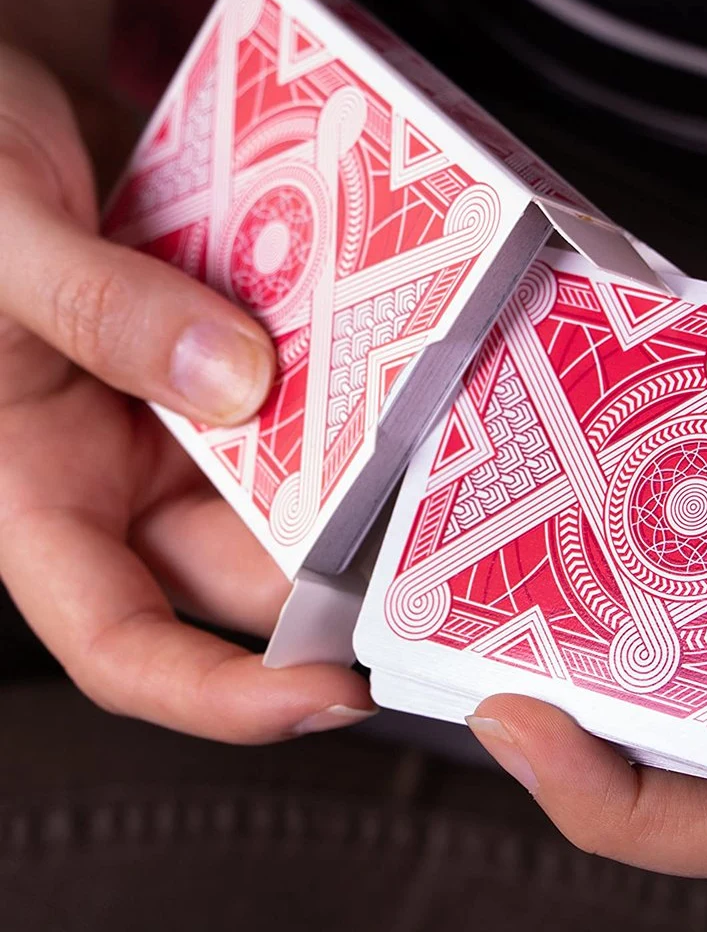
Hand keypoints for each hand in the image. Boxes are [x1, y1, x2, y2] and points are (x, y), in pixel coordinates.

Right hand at [0, 47, 373, 741]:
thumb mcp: (0, 235)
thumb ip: (98, 309)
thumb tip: (234, 381)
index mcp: (36, 491)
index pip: (123, 644)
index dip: (222, 695)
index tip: (331, 696)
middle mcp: (119, 474)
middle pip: (244, 567)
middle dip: (339, 570)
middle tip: (432, 539)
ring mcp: (183, 423)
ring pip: (289, 489)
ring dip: (358, 478)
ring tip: (437, 444)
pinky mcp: (229, 366)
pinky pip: (301, 403)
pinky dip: (347, 396)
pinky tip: (398, 363)